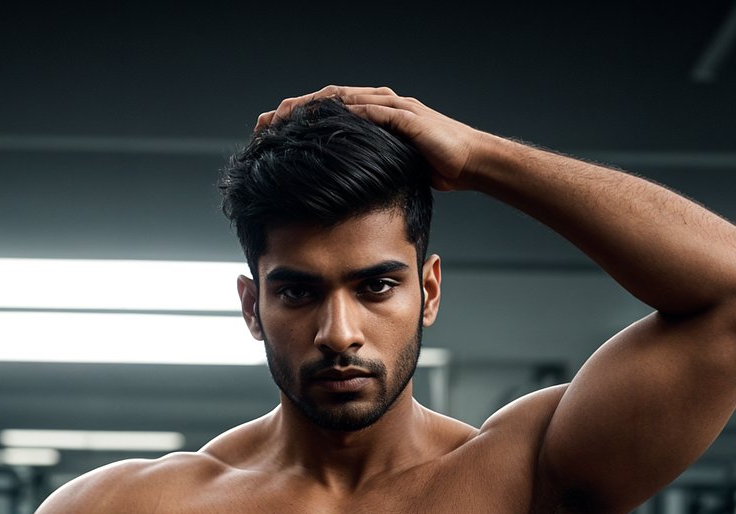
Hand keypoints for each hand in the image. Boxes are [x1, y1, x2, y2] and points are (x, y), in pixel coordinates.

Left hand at [254, 86, 480, 191]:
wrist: (470, 162)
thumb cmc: (434, 168)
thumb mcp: (390, 170)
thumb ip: (365, 170)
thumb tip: (338, 191)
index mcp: (371, 115)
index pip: (325, 112)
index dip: (295, 120)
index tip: (268, 135)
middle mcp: (378, 103)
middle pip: (326, 100)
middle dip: (293, 110)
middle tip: (264, 124)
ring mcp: (393, 107)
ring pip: (344, 100)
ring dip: (313, 108)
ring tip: (286, 119)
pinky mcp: (408, 117)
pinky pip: (373, 112)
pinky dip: (350, 114)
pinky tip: (328, 121)